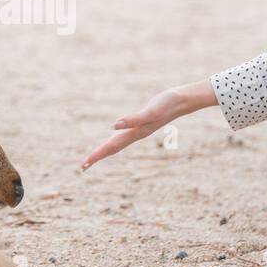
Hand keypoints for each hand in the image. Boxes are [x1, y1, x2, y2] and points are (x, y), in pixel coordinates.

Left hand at [81, 81, 217, 169]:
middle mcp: (136, 133)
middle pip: (113, 148)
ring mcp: (140, 129)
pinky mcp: (143, 122)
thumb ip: (133, 119)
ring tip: (95, 156)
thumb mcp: (150, 111)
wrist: (184, 100)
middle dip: (98, 156)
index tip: (84, 165)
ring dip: (106, 150)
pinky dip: (116, 139)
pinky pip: (125, 134)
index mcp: (135, 133)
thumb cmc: (168, 104)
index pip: (111, 146)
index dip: (97, 155)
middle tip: (83, 166)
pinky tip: (115, 137)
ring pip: (119, 143)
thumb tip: (113, 126)